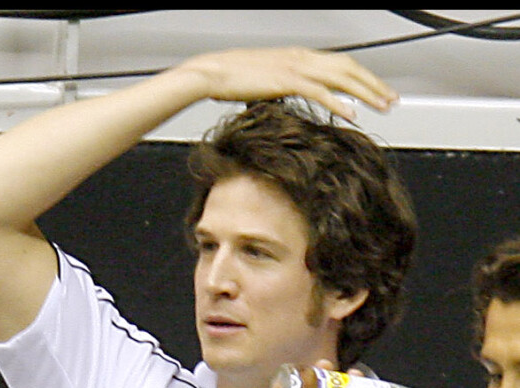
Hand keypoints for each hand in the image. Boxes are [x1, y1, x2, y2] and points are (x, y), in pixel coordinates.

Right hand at [178, 46, 398, 120]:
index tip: (377, 90)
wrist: (213, 71)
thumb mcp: (265, 79)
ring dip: (365, 92)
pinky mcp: (287, 81)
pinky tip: (353, 114)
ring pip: (341, 78)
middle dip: (373, 84)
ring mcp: (296, 67)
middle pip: (348, 68)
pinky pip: (320, 92)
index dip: (362, 77)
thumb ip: (282, 85)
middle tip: (391, 99)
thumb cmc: (232, 77)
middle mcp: (302, 57)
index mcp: (298, 56)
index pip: (339, 64)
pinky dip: (339, 103)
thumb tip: (289, 96)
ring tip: (382, 106)